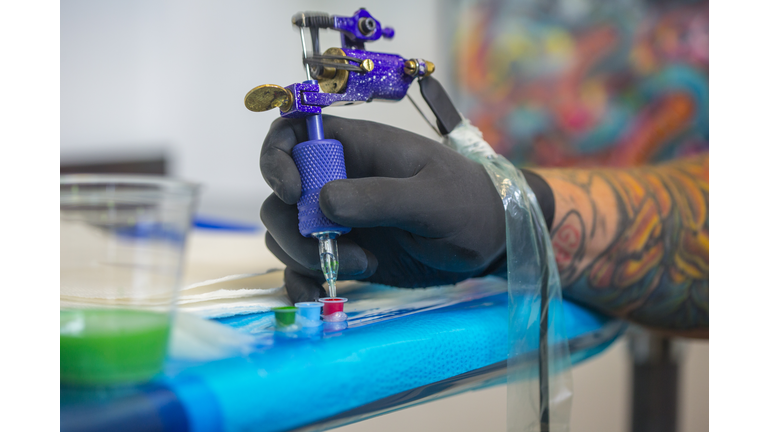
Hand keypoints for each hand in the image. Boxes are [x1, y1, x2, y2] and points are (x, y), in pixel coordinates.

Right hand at [260, 115, 505, 302]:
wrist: (489, 242)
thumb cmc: (469, 203)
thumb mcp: (433, 198)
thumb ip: (381, 197)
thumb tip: (322, 201)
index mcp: (358, 148)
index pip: (293, 133)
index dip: (277, 157)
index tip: (292, 192)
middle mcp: (339, 180)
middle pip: (280, 196)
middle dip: (293, 227)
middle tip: (335, 246)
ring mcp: (340, 219)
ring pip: (287, 234)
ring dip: (306, 257)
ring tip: (363, 265)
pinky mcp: (345, 253)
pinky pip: (302, 267)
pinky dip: (300, 283)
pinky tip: (321, 295)